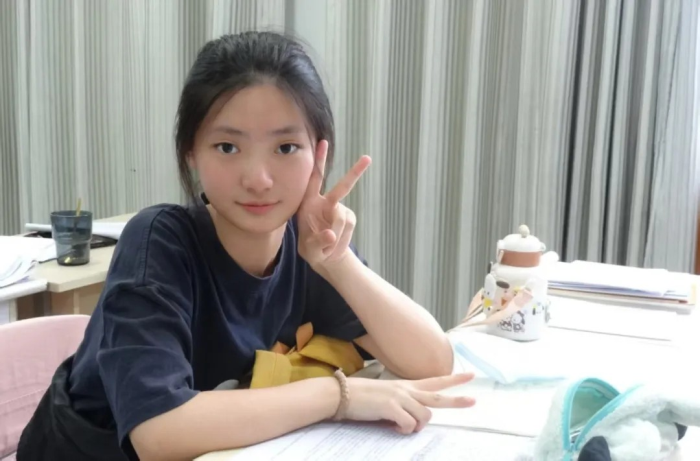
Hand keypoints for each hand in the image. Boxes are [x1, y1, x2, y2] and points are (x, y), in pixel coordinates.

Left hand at [298, 140, 370, 269]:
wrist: (325, 257)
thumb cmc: (311, 249)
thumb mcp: (310, 250)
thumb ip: (318, 242)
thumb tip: (331, 234)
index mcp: (309, 203)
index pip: (315, 179)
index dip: (319, 161)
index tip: (323, 142)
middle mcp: (325, 203)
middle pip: (342, 187)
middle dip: (355, 173)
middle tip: (367, 158)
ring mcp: (339, 211)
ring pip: (342, 219)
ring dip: (336, 236)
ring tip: (327, 249)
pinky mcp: (349, 218)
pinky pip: (349, 227)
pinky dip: (342, 240)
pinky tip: (335, 247)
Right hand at [343, 373, 475, 433]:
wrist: (343, 394)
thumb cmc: (362, 397)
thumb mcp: (386, 396)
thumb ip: (402, 404)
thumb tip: (411, 420)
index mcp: (406, 386)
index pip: (434, 381)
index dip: (453, 380)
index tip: (470, 376)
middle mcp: (406, 390)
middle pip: (438, 396)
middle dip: (457, 400)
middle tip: (474, 401)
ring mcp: (400, 398)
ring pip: (424, 416)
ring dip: (416, 426)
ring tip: (401, 426)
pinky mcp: (392, 408)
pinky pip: (409, 425)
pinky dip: (404, 430)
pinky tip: (394, 427)